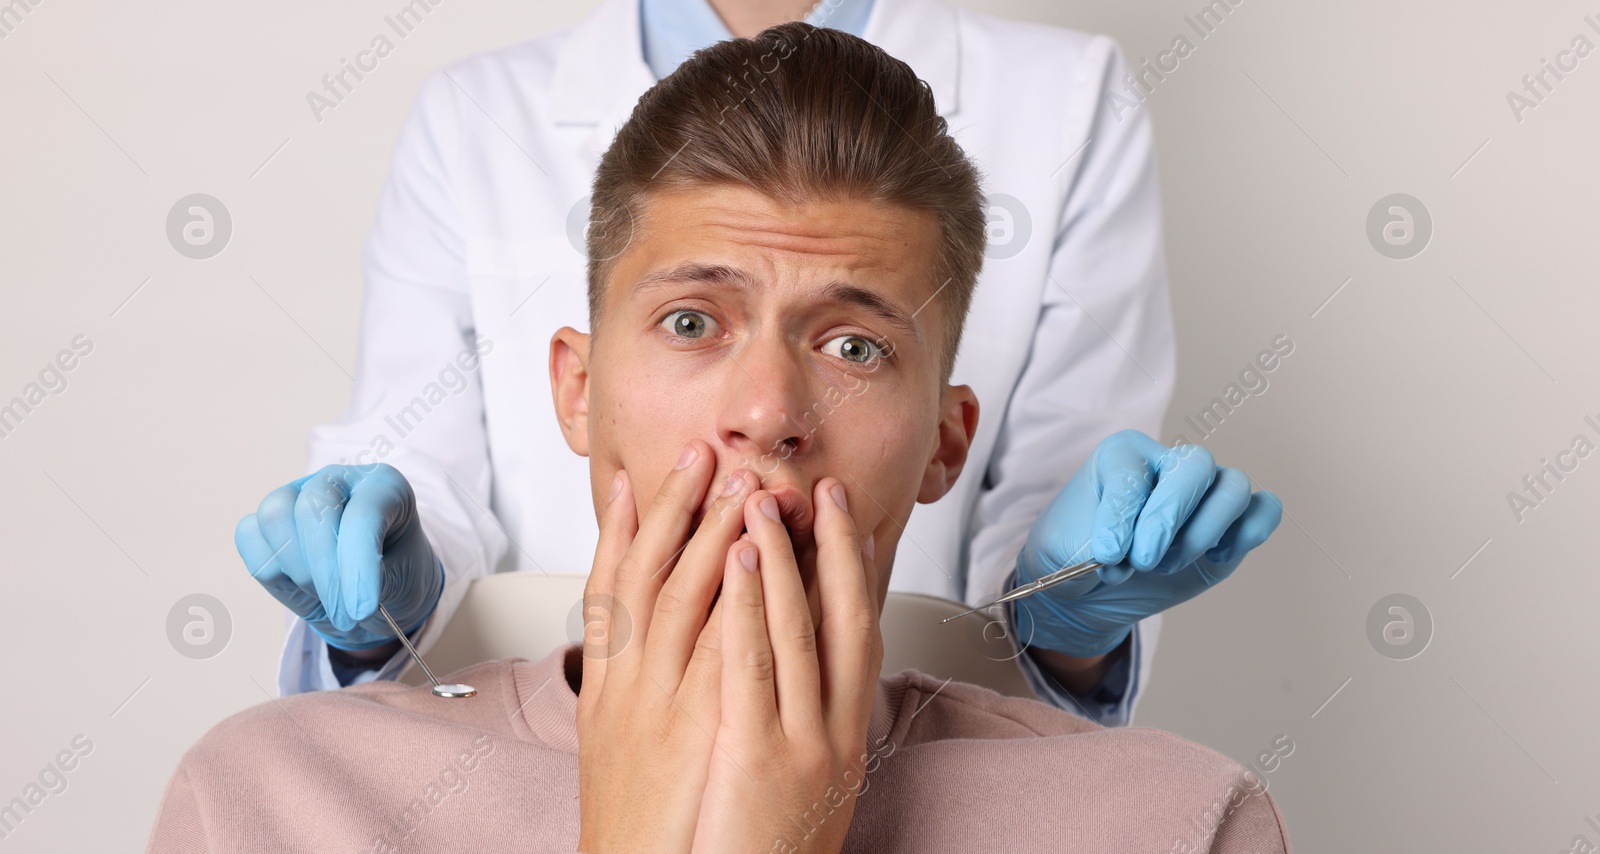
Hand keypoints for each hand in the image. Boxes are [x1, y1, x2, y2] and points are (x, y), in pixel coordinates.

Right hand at [233, 463, 443, 650]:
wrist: (371, 599)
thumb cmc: (395, 580)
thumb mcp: (402, 583)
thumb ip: (373, 578)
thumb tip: (337, 584)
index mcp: (383, 484)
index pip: (362, 515)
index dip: (357, 564)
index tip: (362, 608)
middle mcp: (337, 481)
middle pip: (311, 510)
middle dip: (325, 572)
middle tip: (346, 614)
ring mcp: (297, 493)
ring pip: (274, 516)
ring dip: (297, 570)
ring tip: (327, 598)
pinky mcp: (266, 519)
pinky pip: (248, 535)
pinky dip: (269, 568)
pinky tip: (300, 587)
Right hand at [575, 441, 755, 853]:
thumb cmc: (634, 822)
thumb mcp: (616, 742)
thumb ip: (634, 683)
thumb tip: (648, 641)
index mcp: (604, 688)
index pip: (608, 589)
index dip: (622, 530)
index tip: (636, 477)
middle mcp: (625, 687)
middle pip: (648, 576)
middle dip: (678, 510)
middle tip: (704, 453)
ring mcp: (661, 706)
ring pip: (685, 599)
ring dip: (715, 536)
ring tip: (742, 485)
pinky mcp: (703, 730)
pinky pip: (723, 651)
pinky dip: (739, 601)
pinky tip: (759, 563)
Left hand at [693, 478, 880, 853]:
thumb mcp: (808, 786)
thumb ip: (807, 727)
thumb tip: (801, 677)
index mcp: (846, 738)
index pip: (859, 638)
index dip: (853, 575)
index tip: (846, 523)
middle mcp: (836, 733)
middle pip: (845, 620)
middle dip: (833, 549)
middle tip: (820, 489)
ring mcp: (804, 743)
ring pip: (799, 630)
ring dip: (783, 558)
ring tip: (764, 500)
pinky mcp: (760, 756)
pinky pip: (753, 665)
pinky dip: (747, 606)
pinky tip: (737, 560)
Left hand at [1012, 430, 1282, 656]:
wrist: (1091, 589)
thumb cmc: (1075, 556)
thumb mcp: (1062, 549)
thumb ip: (1090, 544)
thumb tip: (1124, 554)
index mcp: (1122, 455)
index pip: (1133, 470)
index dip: (1121, 514)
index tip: (1106, 554)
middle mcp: (1169, 464)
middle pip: (1194, 465)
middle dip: (1169, 517)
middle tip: (1143, 559)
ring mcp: (1204, 492)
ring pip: (1233, 486)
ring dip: (1204, 531)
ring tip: (1166, 564)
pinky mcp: (1230, 525)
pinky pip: (1264, 509)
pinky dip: (1249, 532)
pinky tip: (1214, 558)